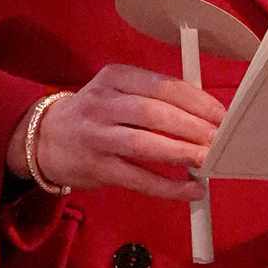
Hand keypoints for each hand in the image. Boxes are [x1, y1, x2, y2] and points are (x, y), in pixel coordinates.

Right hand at [7, 68, 223, 201]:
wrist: (46, 139)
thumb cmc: (96, 115)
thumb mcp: (118, 92)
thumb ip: (156, 98)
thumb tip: (208, 116)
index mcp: (115, 77)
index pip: (163, 86)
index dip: (197, 101)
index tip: (221, 116)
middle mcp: (102, 103)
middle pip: (155, 113)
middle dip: (193, 127)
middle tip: (220, 140)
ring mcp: (97, 136)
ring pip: (144, 144)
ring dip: (181, 153)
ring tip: (208, 160)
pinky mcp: (96, 168)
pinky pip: (137, 178)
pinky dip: (168, 186)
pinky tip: (191, 189)